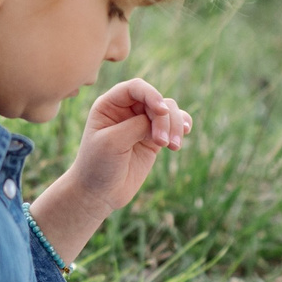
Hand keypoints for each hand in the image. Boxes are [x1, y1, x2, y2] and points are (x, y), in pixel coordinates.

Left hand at [31, 79, 193, 262]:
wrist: (98, 193)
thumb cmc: (98, 165)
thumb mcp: (113, 142)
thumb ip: (137, 125)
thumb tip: (162, 117)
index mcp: (109, 104)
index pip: (135, 88)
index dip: (152, 94)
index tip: (161, 112)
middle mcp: (126, 109)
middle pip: (156, 100)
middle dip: (165, 119)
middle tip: (162, 144)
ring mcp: (141, 123)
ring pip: (169, 111)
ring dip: (175, 126)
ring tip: (173, 147)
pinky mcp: (153, 138)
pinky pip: (173, 124)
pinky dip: (182, 126)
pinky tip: (184, 134)